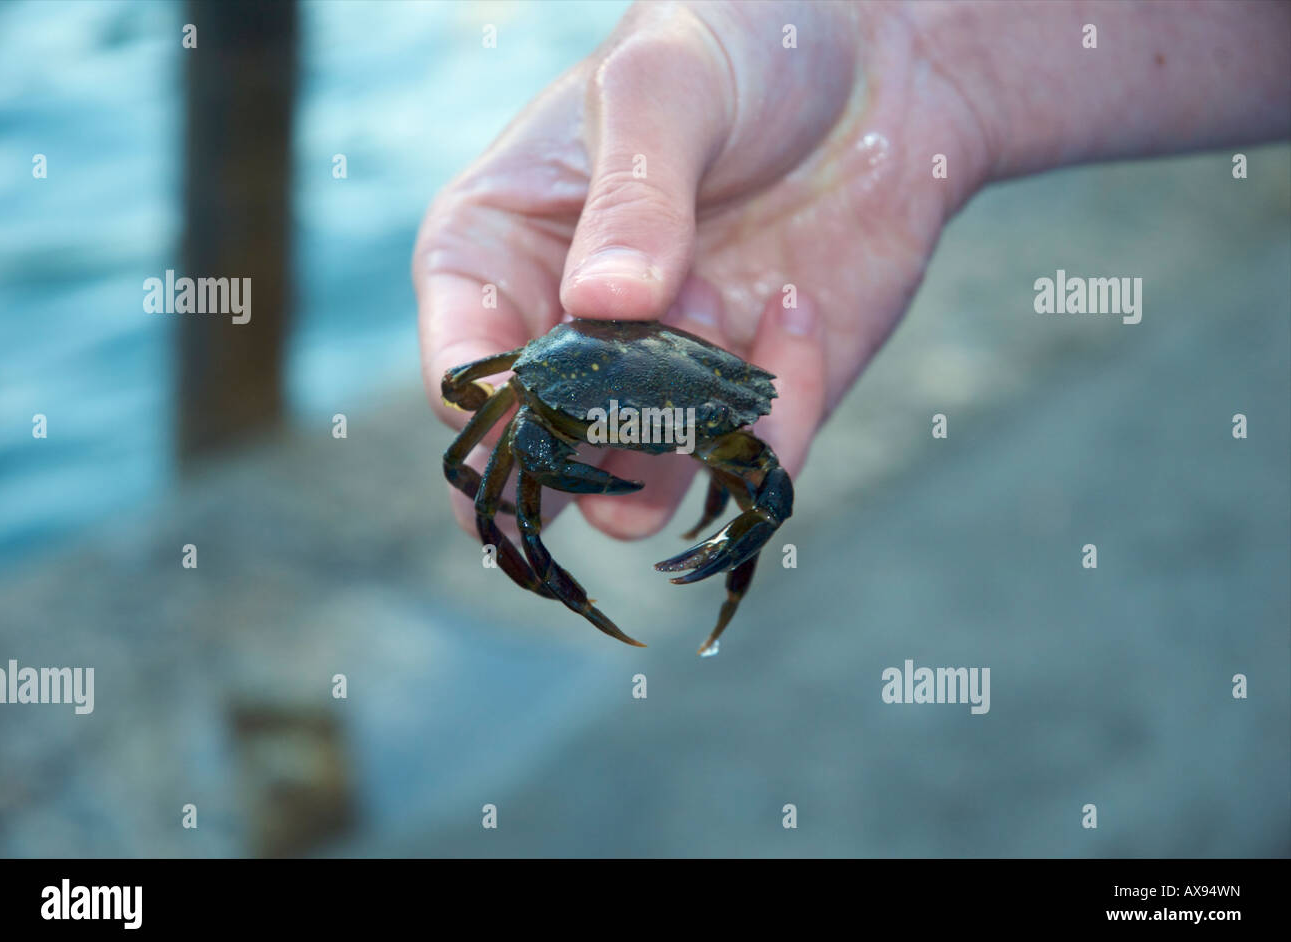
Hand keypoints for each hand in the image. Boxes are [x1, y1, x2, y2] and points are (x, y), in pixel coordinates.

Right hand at [414, 0, 987, 538]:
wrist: (878, 66)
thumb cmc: (739, 46)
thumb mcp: (666, 85)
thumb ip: (631, 193)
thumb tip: (601, 306)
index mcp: (493, 258)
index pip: (457, 375)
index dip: (495, 406)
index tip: (559, 379)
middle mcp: (563, 343)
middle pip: (530, 469)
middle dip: (586, 449)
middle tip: (646, 382)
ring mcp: (655, 389)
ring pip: (630, 500)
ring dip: (681, 432)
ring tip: (722, 299)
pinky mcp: (745, 410)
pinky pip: (744, 473)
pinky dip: (776, 418)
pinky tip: (797, 305)